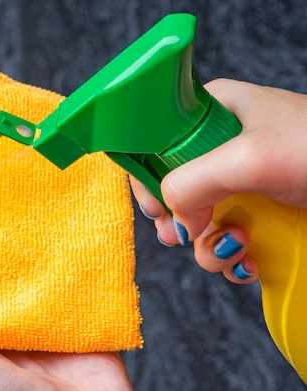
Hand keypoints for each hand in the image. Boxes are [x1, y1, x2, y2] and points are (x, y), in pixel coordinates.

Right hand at [131, 78, 306, 282]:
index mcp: (209, 114)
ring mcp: (238, 182)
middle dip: (178, 222)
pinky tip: (250, 261)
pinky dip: (232, 258)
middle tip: (186, 234)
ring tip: (237, 245)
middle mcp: (218, 147)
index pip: (152, 145)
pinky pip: (224, 239)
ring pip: (197, 222)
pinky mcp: (257, 210)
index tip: (157, 210)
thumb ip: (191, 182)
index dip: (147, 180)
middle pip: (172, 190)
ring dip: (209, 246)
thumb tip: (176, 221)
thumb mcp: (246, 158)